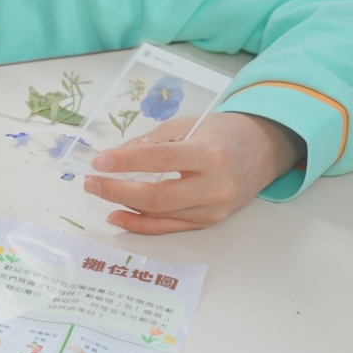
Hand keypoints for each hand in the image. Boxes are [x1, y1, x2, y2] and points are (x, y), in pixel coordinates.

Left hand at [85, 113, 304, 233]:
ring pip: (161, 214)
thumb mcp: (188, 125)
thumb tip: (115, 157)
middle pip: (158, 196)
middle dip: (117, 190)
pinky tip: (117, 215)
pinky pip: (170, 226)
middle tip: (90, 181)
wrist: (262, 151)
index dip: (126, 162)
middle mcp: (215, 186)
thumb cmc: (222, 132)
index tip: (98, 161)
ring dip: (124, 205)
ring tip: (98, 191)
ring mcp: (213, 209)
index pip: (161, 160)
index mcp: (210, 155)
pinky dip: (141, 224)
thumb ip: (151, 141)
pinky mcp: (209, 222)